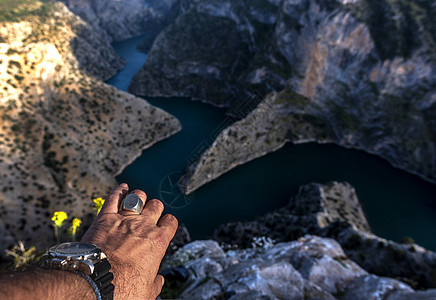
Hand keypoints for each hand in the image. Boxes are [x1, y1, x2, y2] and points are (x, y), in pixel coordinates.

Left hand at [82, 183, 177, 299]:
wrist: (95, 282)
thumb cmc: (122, 289)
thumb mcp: (147, 291)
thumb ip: (155, 282)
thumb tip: (158, 281)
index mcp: (158, 242)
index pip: (170, 222)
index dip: (168, 223)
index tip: (164, 225)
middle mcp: (144, 226)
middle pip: (156, 205)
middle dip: (154, 208)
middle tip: (150, 214)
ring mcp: (125, 219)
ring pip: (138, 197)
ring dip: (139, 197)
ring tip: (137, 201)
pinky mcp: (105, 217)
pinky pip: (114, 197)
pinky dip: (119, 190)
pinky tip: (122, 188)